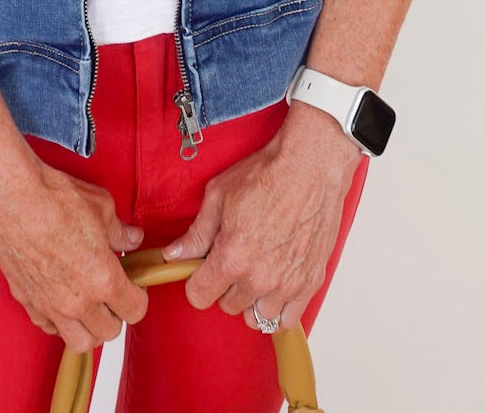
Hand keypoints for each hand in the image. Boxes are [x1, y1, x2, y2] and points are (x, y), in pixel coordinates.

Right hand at [0, 160, 149, 351]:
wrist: (11, 199)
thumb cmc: (54, 199)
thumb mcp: (101, 206)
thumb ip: (119, 231)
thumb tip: (132, 239)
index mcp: (103, 279)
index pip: (134, 309)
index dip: (139, 296)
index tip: (135, 284)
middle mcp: (78, 301)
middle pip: (109, 332)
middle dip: (116, 314)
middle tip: (112, 292)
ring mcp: (51, 305)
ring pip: (80, 342)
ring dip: (90, 328)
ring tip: (89, 304)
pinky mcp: (28, 302)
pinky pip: (49, 327)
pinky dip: (59, 321)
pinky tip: (61, 298)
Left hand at [159, 106, 361, 332]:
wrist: (311, 166)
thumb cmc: (268, 174)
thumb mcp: (219, 195)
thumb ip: (196, 233)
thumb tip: (174, 255)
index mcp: (231, 258)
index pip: (199, 296)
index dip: (197, 282)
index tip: (203, 270)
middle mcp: (259, 278)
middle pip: (228, 306)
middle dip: (225, 286)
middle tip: (234, 260)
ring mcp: (287, 284)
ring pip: (256, 317)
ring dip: (252, 298)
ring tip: (256, 271)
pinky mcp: (310, 283)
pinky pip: (287, 320)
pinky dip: (278, 310)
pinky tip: (275, 288)